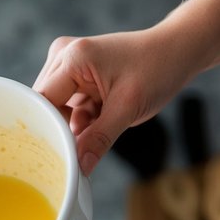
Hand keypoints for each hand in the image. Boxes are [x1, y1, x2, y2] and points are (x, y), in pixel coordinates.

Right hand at [33, 29, 191, 174]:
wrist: (177, 51)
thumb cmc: (157, 69)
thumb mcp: (128, 108)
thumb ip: (99, 139)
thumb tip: (79, 167)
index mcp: (73, 58)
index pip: (42, 101)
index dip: (47, 129)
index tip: (56, 156)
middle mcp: (64, 55)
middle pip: (45, 105)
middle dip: (60, 129)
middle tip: (78, 152)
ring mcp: (69, 63)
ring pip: (56, 108)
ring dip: (73, 125)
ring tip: (100, 127)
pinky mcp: (77, 74)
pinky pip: (68, 106)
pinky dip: (82, 120)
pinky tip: (101, 121)